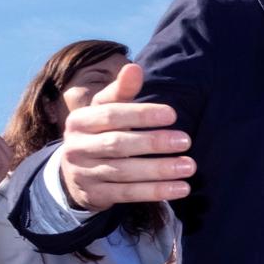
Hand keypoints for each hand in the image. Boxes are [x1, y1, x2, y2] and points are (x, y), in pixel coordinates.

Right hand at [57, 64, 194, 210]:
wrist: (73, 173)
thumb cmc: (101, 132)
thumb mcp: (106, 110)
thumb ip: (122, 91)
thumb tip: (135, 67)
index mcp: (80, 121)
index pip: (111, 115)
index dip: (141, 114)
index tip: (172, 115)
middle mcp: (77, 147)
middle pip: (118, 144)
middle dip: (154, 142)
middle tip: (186, 140)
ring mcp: (84, 174)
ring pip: (124, 172)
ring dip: (160, 170)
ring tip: (189, 166)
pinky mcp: (95, 196)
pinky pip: (127, 194)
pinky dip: (155, 191)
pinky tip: (181, 188)